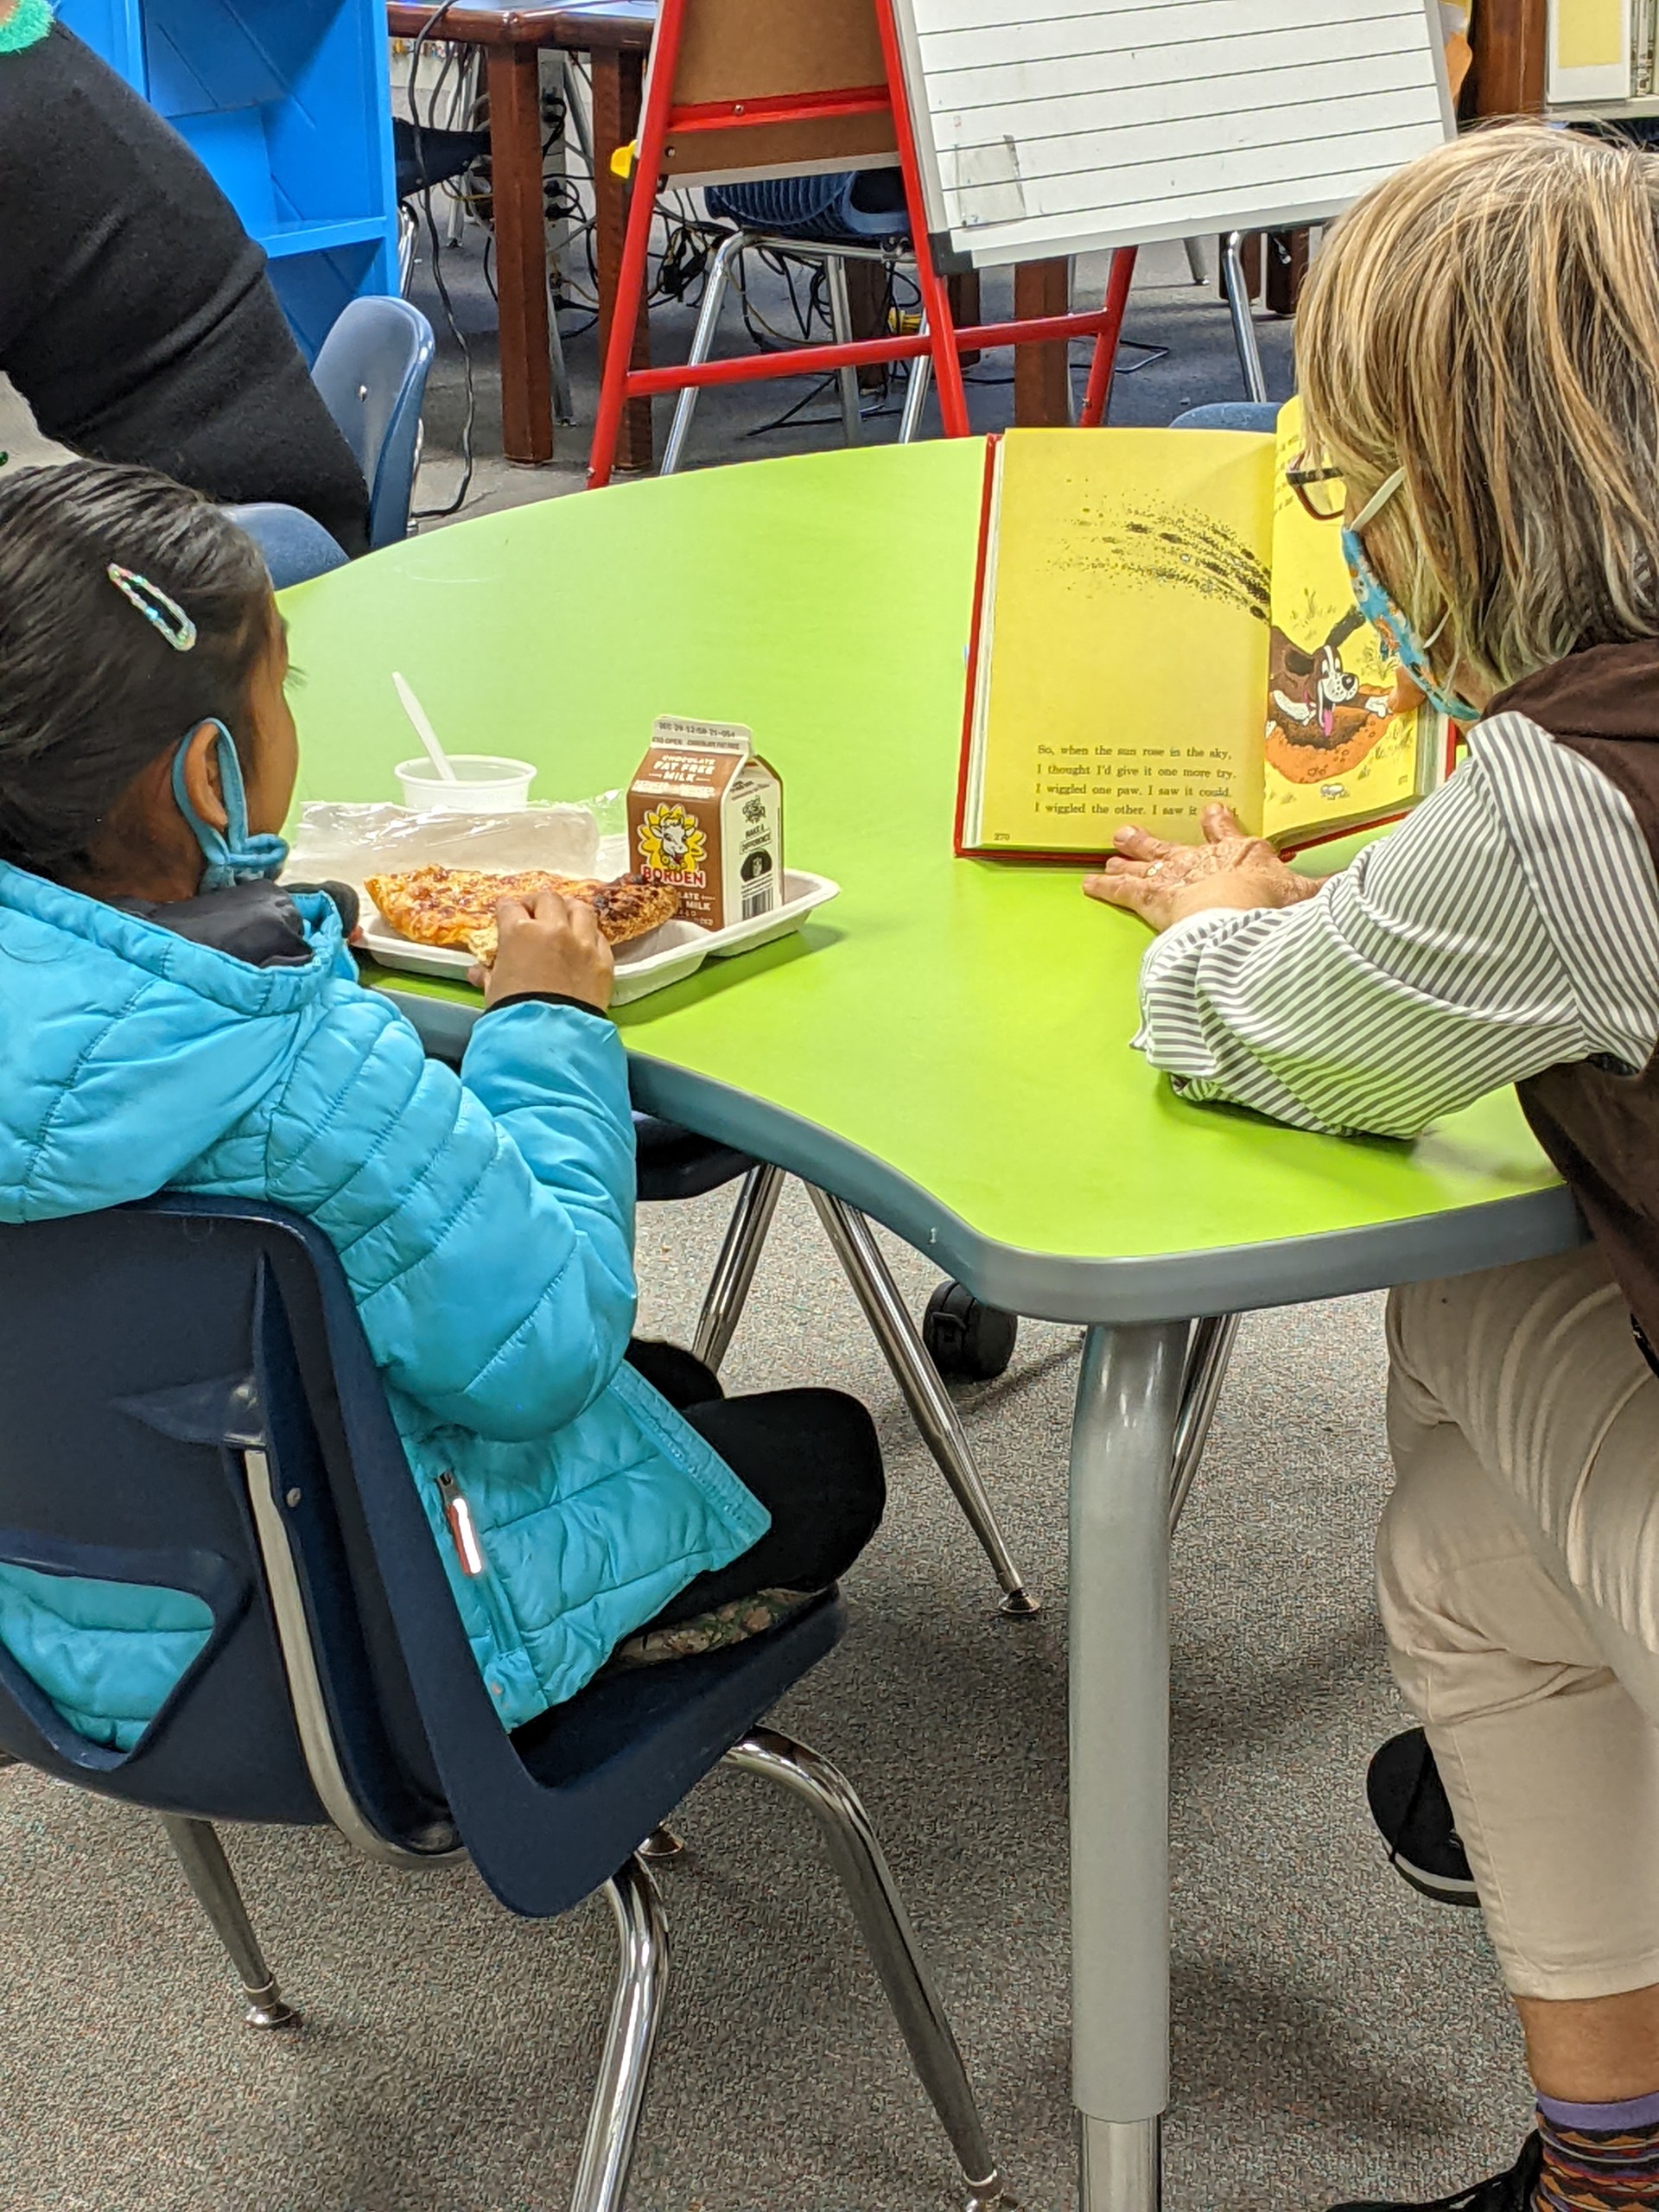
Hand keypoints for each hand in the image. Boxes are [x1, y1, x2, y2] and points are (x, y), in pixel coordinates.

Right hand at [475, 890, 615, 1010]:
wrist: (550, 1036)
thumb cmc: (513, 1012)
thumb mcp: (494, 992)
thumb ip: (487, 975)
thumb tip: (475, 972)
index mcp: (519, 932)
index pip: (509, 907)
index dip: (506, 908)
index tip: (506, 912)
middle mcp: (553, 929)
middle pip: (547, 899)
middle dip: (537, 902)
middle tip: (534, 912)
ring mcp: (582, 943)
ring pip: (580, 909)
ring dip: (570, 909)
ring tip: (565, 916)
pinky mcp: (603, 960)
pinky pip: (599, 936)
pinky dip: (590, 935)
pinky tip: (585, 941)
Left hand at [1082, 803, 1321, 932]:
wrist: (1243, 916)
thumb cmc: (1275, 905)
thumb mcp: (1306, 898)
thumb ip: (1324, 893)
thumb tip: (1356, 884)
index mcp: (1244, 856)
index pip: (1230, 836)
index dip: (1219, 825)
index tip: (1210, 811)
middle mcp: (1206, 861)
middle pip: (1177, 848)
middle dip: (1157, 842)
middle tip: (1136, 833)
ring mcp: (1177, 877)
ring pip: (1147, 865)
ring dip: (1129, 860)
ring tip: (1111, 856)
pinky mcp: (1154, 897)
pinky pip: (1125, 891)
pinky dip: (1106, 888)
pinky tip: (1088, 885)